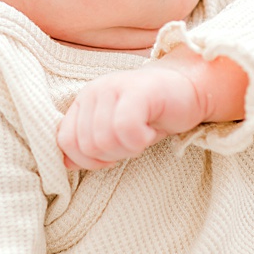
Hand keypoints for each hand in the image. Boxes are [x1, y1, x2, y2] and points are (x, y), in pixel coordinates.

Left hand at [56, 49, 246, 168]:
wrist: (189, 89)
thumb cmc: (150, 115)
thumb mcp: (114, 132)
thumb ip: (88, 145)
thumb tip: (67, 165)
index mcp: (83, 101)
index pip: (64, 141)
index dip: (86, 160)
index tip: (109, 158)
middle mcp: (93, 91)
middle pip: (87, 145)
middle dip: (112, 155)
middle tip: (133, 143)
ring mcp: (113, 88)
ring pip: (105, 140)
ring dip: (128, 149)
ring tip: (142, 136)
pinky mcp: (137, 91)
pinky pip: (125, 129)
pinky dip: (139, 141)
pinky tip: (150, 131)